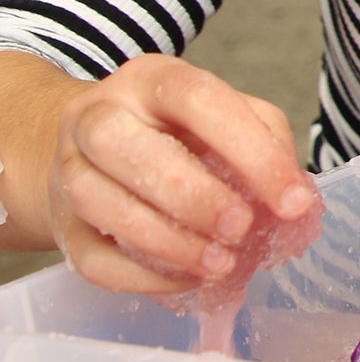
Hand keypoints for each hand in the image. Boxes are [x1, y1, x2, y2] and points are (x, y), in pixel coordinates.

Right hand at [45, 54, 315, 294]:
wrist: (91, 149)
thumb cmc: (177, 132)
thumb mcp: (227, 115)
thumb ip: (267, 143)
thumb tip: (296, 201)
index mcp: (153, 80)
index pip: (199, 99)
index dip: (251, 151)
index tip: (291, 201)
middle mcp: (99, 116)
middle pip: (132, 150)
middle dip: (196, 197)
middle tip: (242, 229)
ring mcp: (68, 169)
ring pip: (103, 205)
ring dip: (170, 244)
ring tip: (220, 264)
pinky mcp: (61, 225)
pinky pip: (92, 259)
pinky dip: (144, 277)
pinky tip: (186, 281)